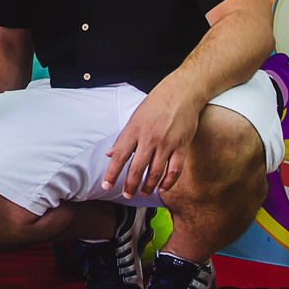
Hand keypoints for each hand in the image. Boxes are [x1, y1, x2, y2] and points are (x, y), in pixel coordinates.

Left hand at [102, 84, 200, 198]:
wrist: (181, 93)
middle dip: (130, 185)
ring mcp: (166, 143)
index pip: (119, 156)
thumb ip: (123, 138)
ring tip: (144, 193)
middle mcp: (149, 138)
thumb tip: (110, 154)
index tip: (106, 185)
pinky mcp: (182, 146)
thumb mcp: (134, 118)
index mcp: (134, 130)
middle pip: (137, 168)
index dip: (112, 173)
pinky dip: (169, 182)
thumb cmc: (155, 105)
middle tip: (127, 195)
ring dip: (149, 186)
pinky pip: (175, 170)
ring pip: (156, 172)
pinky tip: (163, 187)